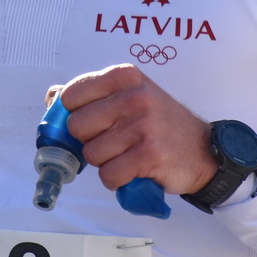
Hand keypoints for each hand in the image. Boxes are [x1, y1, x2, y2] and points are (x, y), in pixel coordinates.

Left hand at [55, 64, 216, 195]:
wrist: (205, 150)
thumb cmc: (162, 124)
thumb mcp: (131, 96)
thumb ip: (92, 95)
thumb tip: (52, 97)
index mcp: (125, 76)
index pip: (72, 96)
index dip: (76, 116)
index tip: (93, 124)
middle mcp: (134, 96)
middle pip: (78, 127)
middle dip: (91, 141)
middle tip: (115, 143)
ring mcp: (143, 125)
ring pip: (92, 154)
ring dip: (106, 163)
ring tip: (129, 156)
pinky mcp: (149, 155)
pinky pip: (109, 175)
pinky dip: (118, 180)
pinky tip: (135, 170)